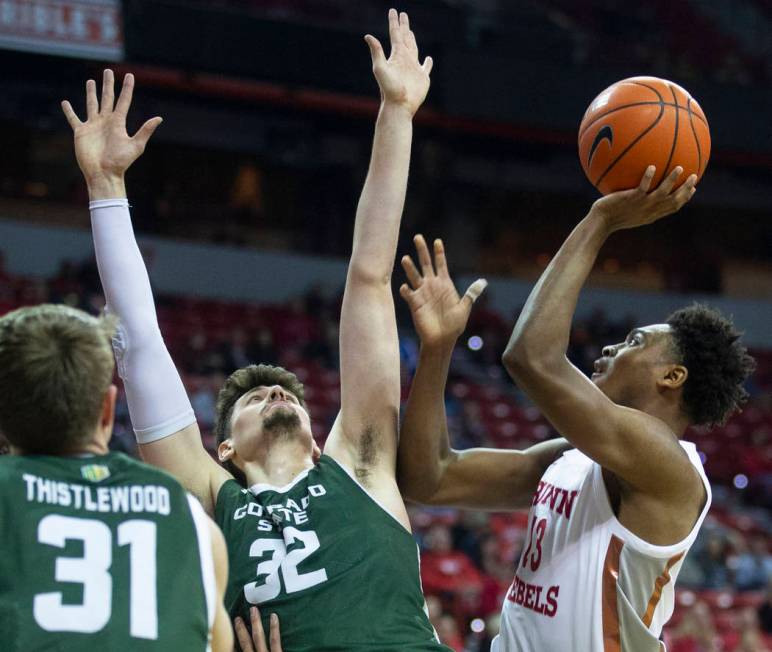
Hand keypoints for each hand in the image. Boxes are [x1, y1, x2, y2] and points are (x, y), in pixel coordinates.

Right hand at [61, 69, 161, 195]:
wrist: (104, 173)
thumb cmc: (120, 162)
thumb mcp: (136, 145)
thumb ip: (145, 131)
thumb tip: (159, 118)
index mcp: (118, 122)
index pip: (124, 101)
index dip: (127, 88)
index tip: (129, 75)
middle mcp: (106, 121)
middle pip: (107, 98)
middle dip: (108, 85)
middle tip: (108, 71)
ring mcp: (93, 126)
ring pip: (92, 104)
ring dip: (91, 93)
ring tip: (90, 81)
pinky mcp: (81, 132)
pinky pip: (74, 118)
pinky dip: (69, 111)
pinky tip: (65, 103)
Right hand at [234, 607, 281, 651]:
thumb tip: (238, 648)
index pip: (240, 649)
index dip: (234, 641)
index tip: (231, 631)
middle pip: (246, 642)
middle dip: (241, 630)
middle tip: (238, 617)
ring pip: (258, 637)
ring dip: (255, 623)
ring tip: (253, 609)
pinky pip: (275, 640)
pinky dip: (274, 628)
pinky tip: (273, 616)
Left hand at [365, 9, 431, 115]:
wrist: (399, 105)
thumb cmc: (389, 89)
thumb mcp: (380, 68)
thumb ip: (376, 51)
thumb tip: (367, 36)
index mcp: (396, 55)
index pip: (395, 34)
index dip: (394, 22)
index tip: (394, 11)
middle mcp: (405, 59)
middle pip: (404, 38)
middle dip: (403, 26)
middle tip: (403, 15)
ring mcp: (414, 68)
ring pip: (414, 49)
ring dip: (412, 39)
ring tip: (410, 32)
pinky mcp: (422, 78)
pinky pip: (426, 67)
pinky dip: (428, 63)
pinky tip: (428, 59)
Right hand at [400, 235, 486, 347]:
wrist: (442, 340)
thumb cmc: (454, 325)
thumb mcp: (464, 308)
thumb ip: (471, 294)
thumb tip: (483, 282)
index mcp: (445, 285)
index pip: (441, 264)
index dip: (439, 253)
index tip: (437, 241)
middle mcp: (432, 286)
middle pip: (426, 264)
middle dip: (422, 251)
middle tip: (418, 237)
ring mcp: (422, 294)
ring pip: (414, 276)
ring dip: (410, 267)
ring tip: (405, 258)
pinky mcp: (414, 304)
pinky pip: (408, 293)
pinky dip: (405, 290)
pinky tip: (405, 287)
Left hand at [590, 165, 697, 233]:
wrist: (600, 222)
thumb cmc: (612, 216)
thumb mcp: (628, 212)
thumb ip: (638, 202)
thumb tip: (641, 190)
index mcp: (651, 214)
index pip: (673, 207)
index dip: (685, 198)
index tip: (693, 189)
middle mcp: (649, 211)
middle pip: (673, 200)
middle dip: (686, 189)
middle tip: (695, 177)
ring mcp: (641, 205)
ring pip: (662, 193)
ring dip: (672, 181)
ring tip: (679, 168)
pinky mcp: (631, 199)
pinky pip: (642, 187)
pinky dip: (648, 178)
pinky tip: (652, 167)